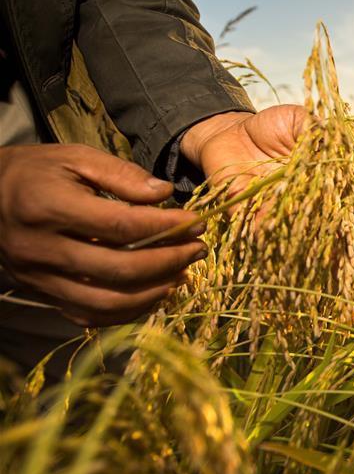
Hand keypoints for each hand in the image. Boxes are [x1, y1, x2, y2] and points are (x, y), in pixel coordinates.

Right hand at [0, 144, 206, 325]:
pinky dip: (128, 311)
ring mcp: (40, 278)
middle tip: (198, 250)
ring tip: (182, 274)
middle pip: (119, 269)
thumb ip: (122, 174)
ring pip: (107, 302)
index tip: (197, 223)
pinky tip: (155, 293)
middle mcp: (41, 249)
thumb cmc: (36, 172)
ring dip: (153, 293)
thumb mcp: (76, 158)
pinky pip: (90, 316)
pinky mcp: (42, 295)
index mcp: (49, 208)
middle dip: (169, 262)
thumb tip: (165, 194)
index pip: (121, 226)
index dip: (166, 228)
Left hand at [182, 105, 353, 253]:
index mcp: (329, 184)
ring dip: (326, 252)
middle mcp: (310, 206)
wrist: (229, 131)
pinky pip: (265, 229)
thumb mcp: (303, 121)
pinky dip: (275, 233)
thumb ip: (323, 134)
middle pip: (340, 232)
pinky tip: (292, 246)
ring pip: (309, 238)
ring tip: (345, 266)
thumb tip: (345, 150)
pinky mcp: (252, 216)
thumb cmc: (272, 127)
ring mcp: (284, 215)